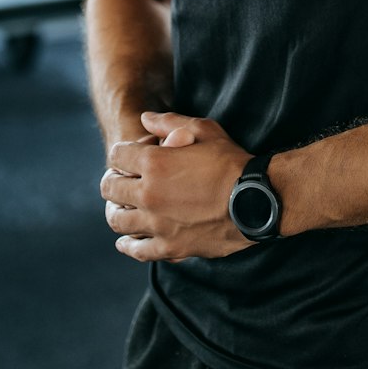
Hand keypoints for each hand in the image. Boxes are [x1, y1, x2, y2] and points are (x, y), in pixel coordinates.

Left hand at [101, 110, 250, 261]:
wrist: (257, 200)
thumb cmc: (232, 163)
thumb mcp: (205, 130)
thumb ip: (170, 122)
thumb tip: (144, 118)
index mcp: (154, 163)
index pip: (117, 156)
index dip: (123, 153)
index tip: (132, 157)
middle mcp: (148, 194)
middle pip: (110, 188)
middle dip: (114, 180)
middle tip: (122, 180)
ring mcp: (157, 224)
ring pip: (118, 220)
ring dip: (116, 211)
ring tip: (122, 208)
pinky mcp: (170, 247)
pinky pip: (137, 249)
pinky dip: (128, 244)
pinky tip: (126, 241)